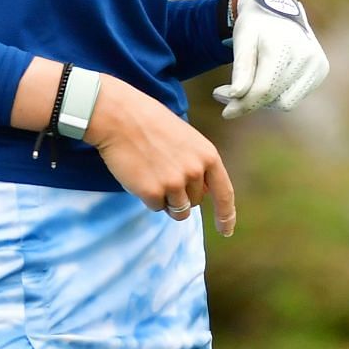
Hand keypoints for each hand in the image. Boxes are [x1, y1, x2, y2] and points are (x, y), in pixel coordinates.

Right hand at [86, 76, 235, 235]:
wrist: (122, 118)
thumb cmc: (153, 127)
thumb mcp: (188, 141)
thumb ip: (199, 166)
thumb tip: (203, 195)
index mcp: (208, 156)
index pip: (225, 193)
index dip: (226, 215)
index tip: (226, 231)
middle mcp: (196, 172)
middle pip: (195, 203)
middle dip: (181, 195)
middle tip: (163, 171)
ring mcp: (175, 183)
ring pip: (178, 210)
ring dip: (166, 200)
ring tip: (153, 174)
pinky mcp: (152, 192)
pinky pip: (156, 208)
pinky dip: (148, 198)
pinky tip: (141, 176)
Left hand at [213, 0, 329, 118]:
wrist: (280, 6)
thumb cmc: (256, 24)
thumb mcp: (242, 40)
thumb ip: (241, 68)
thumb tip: (236, 96)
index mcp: (284, 46)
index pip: (263, 89)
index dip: (243, 105)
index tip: (226, 112)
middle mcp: (307, 56)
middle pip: (274, 98)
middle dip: (250, 102)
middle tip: (228, 93)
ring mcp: (317, 64)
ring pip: (286, 102)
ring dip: (265, 101)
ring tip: (248, 87)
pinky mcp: (321, 70)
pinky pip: (295, 96)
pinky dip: (278, 95)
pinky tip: (267, 80)